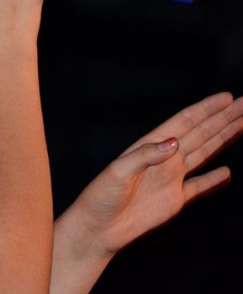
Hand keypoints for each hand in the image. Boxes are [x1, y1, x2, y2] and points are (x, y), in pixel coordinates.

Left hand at [69, 91, 242, 257]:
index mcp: (149, 146)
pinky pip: (199, 186)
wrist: (98, 229)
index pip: (184, 122)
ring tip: (242, 124)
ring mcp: (170, 178)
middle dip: (223, 119)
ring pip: (204, 153)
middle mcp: (163, 159)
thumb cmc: (100, 197)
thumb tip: (175, 142)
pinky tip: (227, 172)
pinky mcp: (174, 200)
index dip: (206, 109)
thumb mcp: (117, 172)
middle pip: (200, 133)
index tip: (228, 97)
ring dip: (223, 139)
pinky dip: (214, 179)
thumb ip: (145, 156)